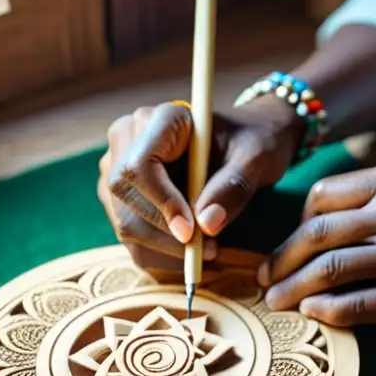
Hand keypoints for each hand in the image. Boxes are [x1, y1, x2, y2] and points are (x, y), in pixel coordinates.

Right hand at [97, 99, 302, 277]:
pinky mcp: (122, 196)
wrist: (246, 144)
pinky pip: (131, 236)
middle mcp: (130, 137)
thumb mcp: (257, 158)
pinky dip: (160, 255)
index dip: (161, 202)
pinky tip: (191, 256)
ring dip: (163, 248)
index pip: (140, 165)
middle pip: (124, 196)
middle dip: (163, 233)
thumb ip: (233, 187)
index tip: (191, 232)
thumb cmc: (253, 143)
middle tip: (207, 250)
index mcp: (161, 118)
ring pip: (124, 221)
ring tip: (206, 251)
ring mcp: (119, 166)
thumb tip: (206, 224)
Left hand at [259, 164, 375, 332]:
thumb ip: (371, 200)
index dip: (297, 222)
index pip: (322, 196)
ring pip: (327, 270)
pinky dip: (324, 311)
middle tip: (265, 277)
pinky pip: (351, 305)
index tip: (293, 244)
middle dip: (282, 259)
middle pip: (317, 233)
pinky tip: (312, 313)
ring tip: (276, 301)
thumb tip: (307, 226)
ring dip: (292, 288)